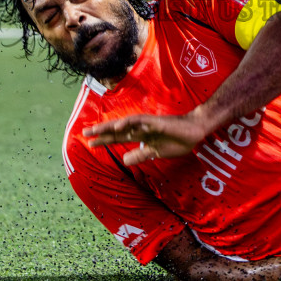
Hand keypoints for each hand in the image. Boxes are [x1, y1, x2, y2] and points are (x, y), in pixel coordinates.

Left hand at [84, 110, 210, 165]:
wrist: (195, 132)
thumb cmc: (177, 140)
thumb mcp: (155, 152)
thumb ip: (140, 155)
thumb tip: (123, 160)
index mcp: (141, 136)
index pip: (119, 138)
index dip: (105, 140)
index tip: (90, 143)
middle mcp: (141, 129)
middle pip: (118, 130)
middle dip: (102, 132)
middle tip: (85, 133)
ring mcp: (147, 124)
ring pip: (124, 124)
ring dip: (110, 127)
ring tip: (95, 130)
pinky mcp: (155, 122)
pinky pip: (139, 121)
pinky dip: (128, 123)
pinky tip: (118, 127)